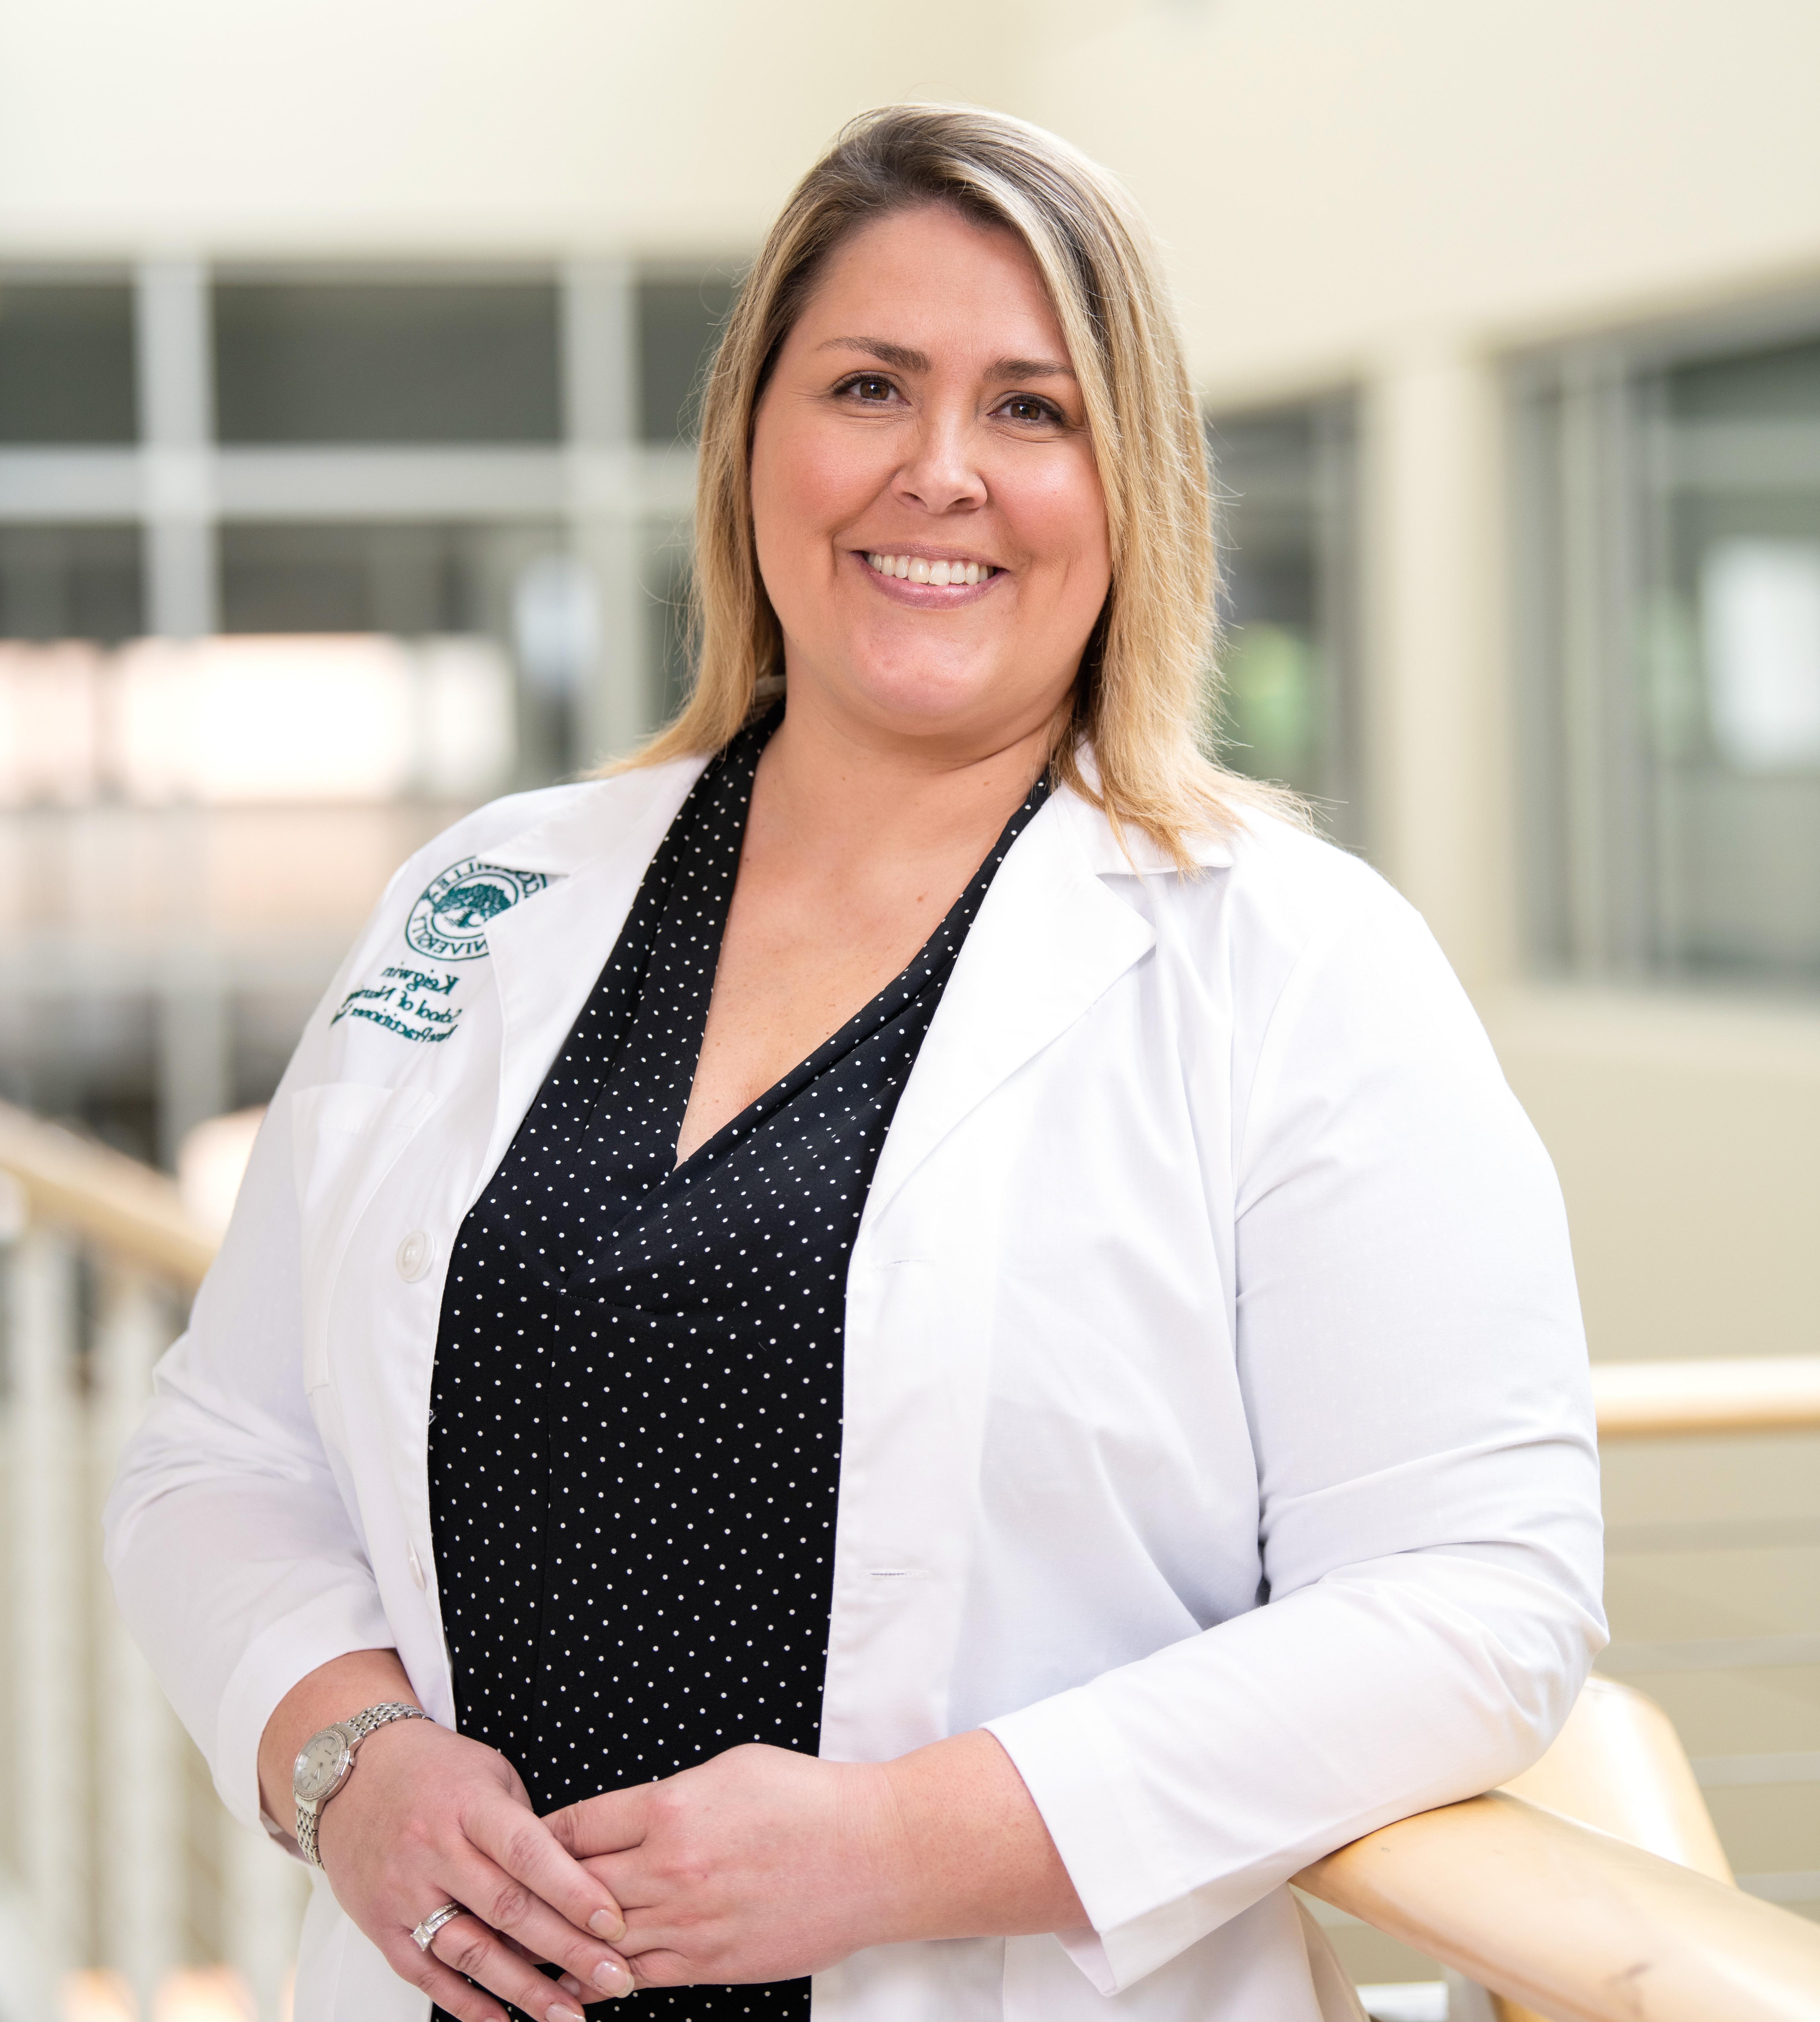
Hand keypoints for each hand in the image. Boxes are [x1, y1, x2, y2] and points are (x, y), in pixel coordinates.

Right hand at [257, 1651, 634, 2021]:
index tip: (614, 1922)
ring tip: (569, 2015)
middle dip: (567, 1950)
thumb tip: (572, 1876)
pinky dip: (466, 2004)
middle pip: (507, 1910)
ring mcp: (404, 1892)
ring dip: (524, 1990)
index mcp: (470, 1806)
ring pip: (470, 1951)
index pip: (528, 1852)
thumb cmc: (434, 1770)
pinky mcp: (382, 1926)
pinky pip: (427, 1974)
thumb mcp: (489, 1774)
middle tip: (614, 1977)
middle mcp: (434, 1851)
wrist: (351, 1774)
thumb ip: (526, 1824)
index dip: (574, 1891)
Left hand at [544, 1731, 1085, 1990]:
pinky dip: (602, 1980)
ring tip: (522, 1947)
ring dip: (560, 1942)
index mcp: (671, 1809)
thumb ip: (672, 1794)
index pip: (578, 1825)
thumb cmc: (808, 1801)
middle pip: (577, 1884)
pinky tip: (577, 1980)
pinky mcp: (712, 1962)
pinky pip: (638, 1978)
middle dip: (538, 1890)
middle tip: (505, 1896)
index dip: (540, 1836)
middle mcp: (671, 1868)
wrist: (873, 1854)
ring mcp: (690, 1922)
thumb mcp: (731, 1769)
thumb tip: (637, 1814)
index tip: (519, 1841)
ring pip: (599, 1940)